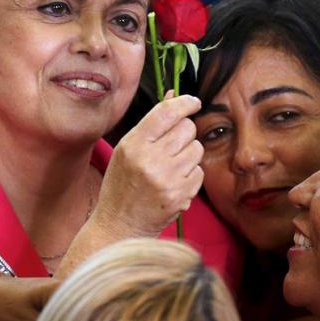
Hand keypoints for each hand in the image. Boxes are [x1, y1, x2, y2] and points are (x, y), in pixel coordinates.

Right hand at [92, 93, 203, 237]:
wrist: (120, 224)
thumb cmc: (121, 183)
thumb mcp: (127, 149)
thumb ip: (151, 123)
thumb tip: (173, 96)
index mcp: (133, 145)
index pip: (166, 113)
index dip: (185, 103)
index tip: (193, 102)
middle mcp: (150, 160)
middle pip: (187, 128)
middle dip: (184, 132)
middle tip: (172, 144)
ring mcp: (167, 179)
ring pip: (197, 149)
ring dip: (189, 154)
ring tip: (171, 166)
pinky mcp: (181, 196)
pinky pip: (199, 172)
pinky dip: (190, 175)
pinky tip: (174, 182)